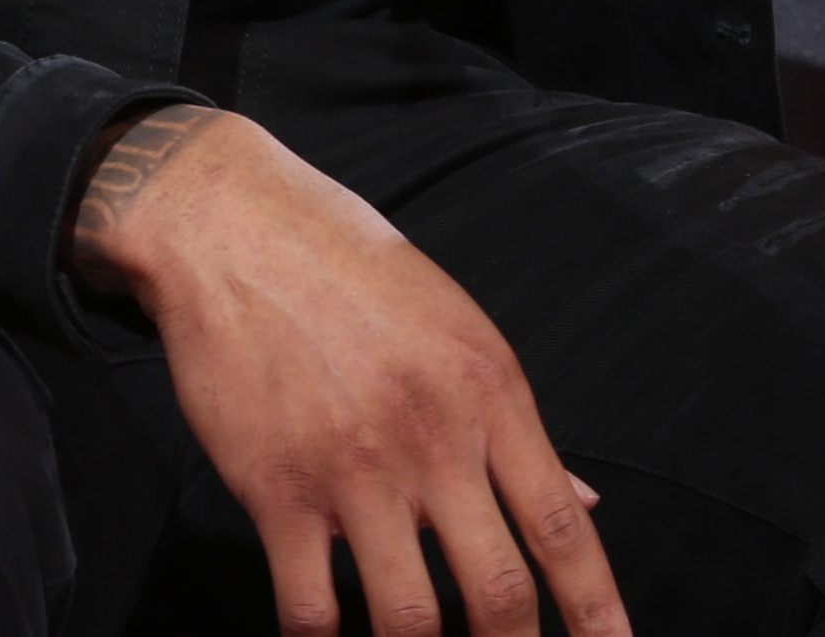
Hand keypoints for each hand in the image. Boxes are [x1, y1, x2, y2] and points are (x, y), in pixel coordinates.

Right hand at [75, 106, 625, 636]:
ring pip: (411, 619)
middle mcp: (430, 440)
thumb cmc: (344, 267)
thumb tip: (584, 505)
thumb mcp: (455, 328)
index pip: (562, 531)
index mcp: (488, 396)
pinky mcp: (274, 487)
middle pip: (499, 595)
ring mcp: (350, 469)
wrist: (225, 227)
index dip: (600, 613)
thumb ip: (515, 425)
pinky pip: (310, 604)